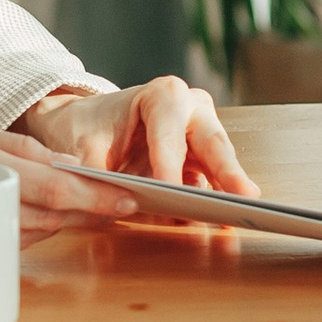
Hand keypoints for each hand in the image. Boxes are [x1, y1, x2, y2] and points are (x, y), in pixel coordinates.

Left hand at [19, 76, 258, 195]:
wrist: (85, 126)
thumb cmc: (87, 128)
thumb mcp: (81, 148)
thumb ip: (95, 175)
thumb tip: (109, 203)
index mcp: (162, 96)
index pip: (169, 130)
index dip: (169, 160)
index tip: (169, 189)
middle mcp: (191, 111)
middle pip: (212, 144)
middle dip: (226, 172)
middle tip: (241, 198)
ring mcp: (201, 136)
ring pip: (220, 165)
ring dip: (227, 193)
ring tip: (234, 219)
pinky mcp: (202, 163)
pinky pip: (212, 185)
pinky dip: (215, 204)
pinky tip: (220, 225)